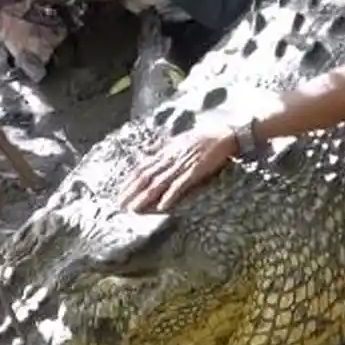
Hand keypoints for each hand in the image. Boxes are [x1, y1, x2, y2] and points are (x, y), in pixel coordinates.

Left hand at [117, 126, 238, 211]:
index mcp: (165, 152)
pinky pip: (181, 185)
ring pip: (159, 183)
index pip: (142, 168)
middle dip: (132, 192)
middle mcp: (170, 158)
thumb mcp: (178, 140)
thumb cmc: (202, 138)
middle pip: (146, 177)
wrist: (223, 135)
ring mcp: (182, 165)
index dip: (130, 181)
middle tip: (120, 205)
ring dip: (145, 197)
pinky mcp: (195, 171)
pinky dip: (171, 195)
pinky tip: (162, 206)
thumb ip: (163, 149)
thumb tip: (147, 152)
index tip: (120, 192)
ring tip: (134, 209)